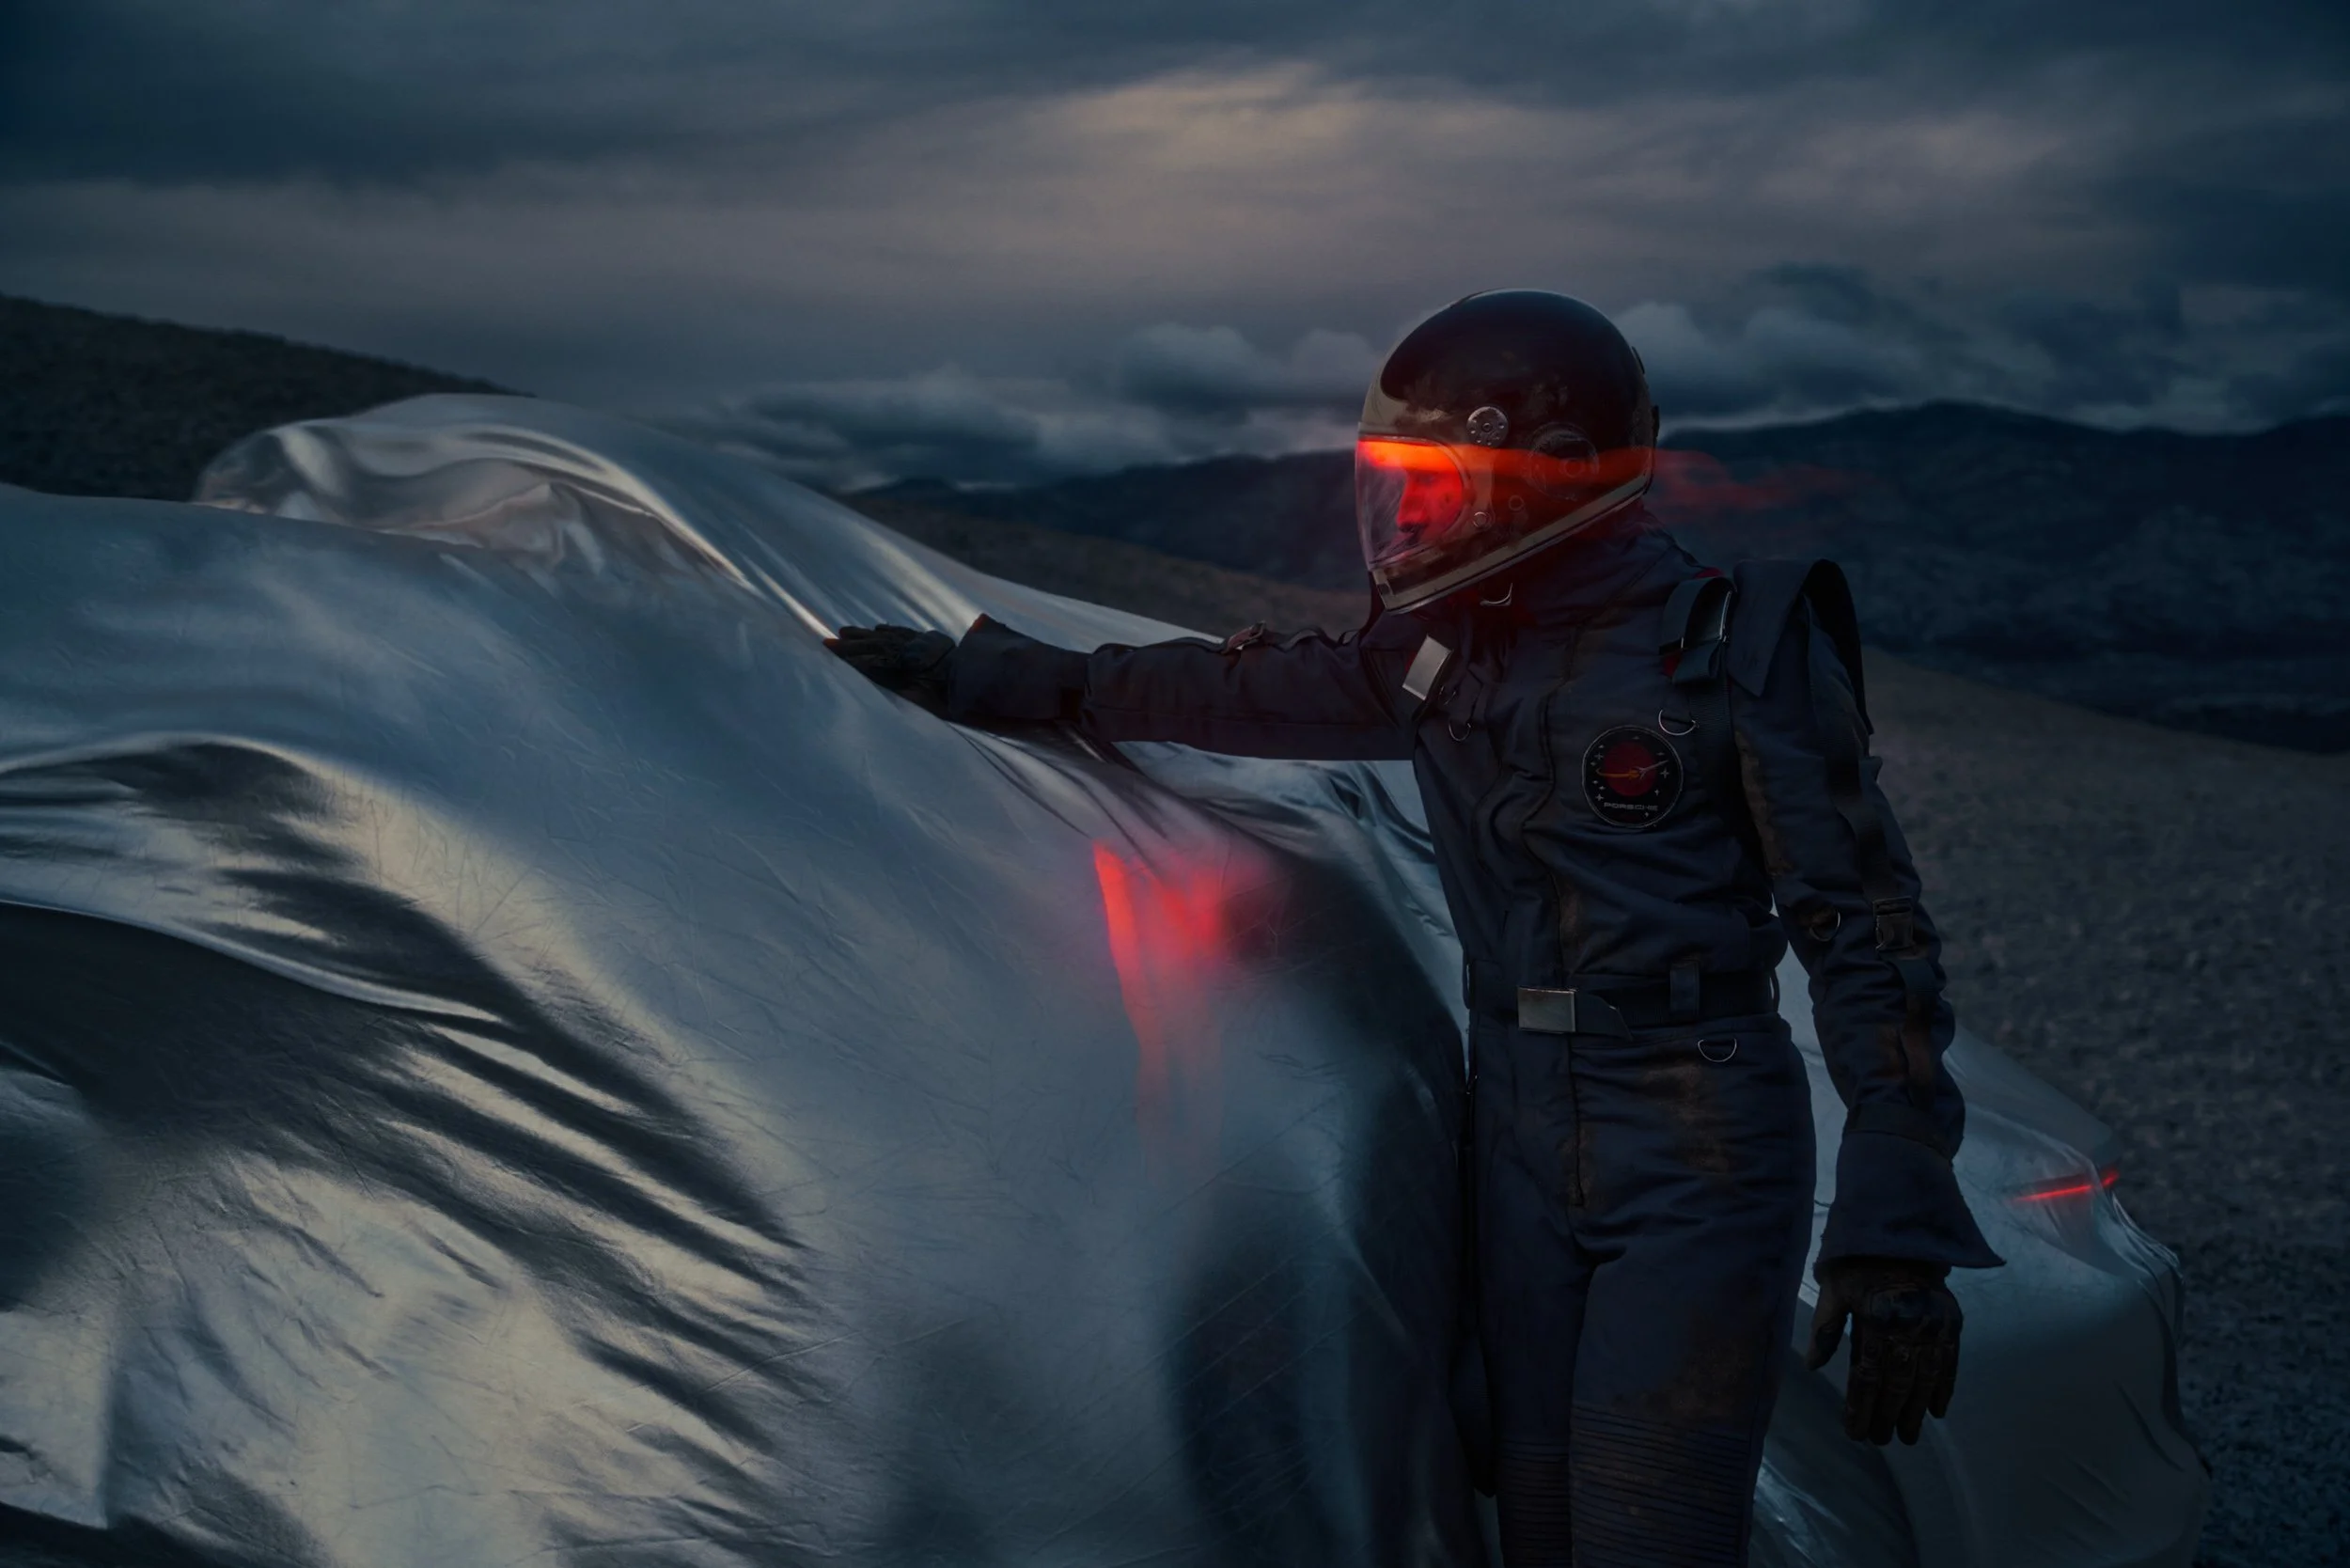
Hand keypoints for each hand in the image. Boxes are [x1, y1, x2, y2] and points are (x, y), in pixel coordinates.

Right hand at [827, 624, 955, 712]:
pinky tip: (878, 629)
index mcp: (904, 666)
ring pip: (886, 636)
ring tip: (844, 631)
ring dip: (864, 635)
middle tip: (827, 641)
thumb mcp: (929, 702)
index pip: (870, 660)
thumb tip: (882, 683)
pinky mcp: (931, 641)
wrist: (980, 676)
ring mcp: (919, 644)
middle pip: (873, 645)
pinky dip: (889, 631)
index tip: (829, 652)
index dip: (849, 657)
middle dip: (849, 645)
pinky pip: (904, 633)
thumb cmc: (953, 697)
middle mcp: (908, 651)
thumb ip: (905, 693)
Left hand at [1805, 1256, 1961, 1444]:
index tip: (1856, 1433)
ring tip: (1909, 1435)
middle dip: (1889, 1415)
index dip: (1861, 1408)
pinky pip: (1950, 1361)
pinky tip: (1936, 1410)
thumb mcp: (1832, 1290)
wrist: (1899, 1229)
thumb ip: (1825, 1329)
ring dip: (1916, 1410)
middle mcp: (1907, 1326)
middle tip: (1883, 1440)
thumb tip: (1812, 1367)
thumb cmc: (1856, 1260)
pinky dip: (1944, 1387)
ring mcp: (1933, 1324)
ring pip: (1926, 1378)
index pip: (1867, 1376)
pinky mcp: (1951, 1320)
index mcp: (1874, 1319)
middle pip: (1898, 1382)